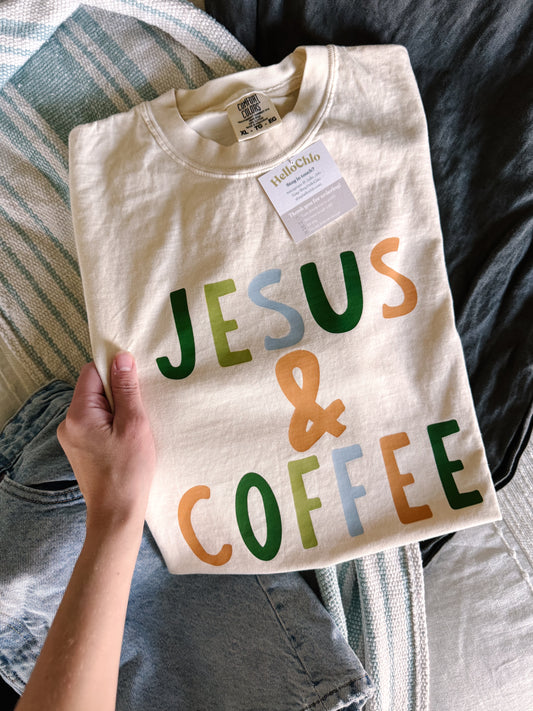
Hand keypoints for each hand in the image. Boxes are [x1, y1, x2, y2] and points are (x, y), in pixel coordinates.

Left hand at [57, 353, 155, 533]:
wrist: (116, 513)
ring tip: (135, 427)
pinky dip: (113, 424)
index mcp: (78, 414)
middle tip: (140, 409)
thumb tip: (122, 358)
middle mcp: (68, 423)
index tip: (135, 381)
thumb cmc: (128, 471)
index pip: (92, 372)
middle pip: (93, 390)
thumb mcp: (134, 424)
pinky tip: (128, 438)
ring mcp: (72, 437)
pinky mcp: (80, 449)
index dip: (114, 370)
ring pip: (97, 407)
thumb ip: (127, 389)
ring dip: (117, 410)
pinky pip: (96, 424)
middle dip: (118, 393)